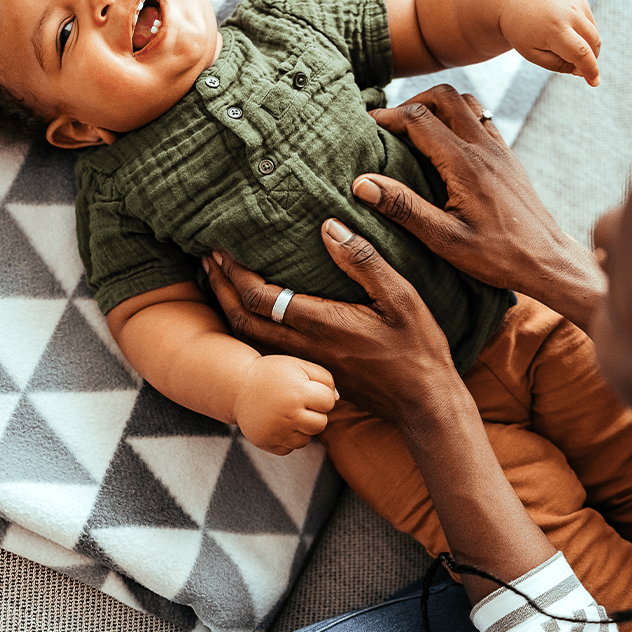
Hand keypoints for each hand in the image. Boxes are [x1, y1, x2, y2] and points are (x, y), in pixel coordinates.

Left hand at [203, 223, 467, 430]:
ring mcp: (307, 364)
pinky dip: (248, 328)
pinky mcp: (313, 373)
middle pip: (243, 320)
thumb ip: (362, 261)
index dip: (235, 272)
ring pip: (250, 339)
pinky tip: (252, 314)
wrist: (424, 403)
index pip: (259, 297)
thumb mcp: (400, 297)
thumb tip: (328, 227)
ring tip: (219, 282)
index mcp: (321, 324)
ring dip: (228, 309)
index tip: (223, 247)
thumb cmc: (417, 348)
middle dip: (221, 288)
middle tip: (208, 259)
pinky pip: (266, 350)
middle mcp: (305, 347)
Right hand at [233, 355, 336, 454]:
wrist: (238, 386)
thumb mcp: (299, 365)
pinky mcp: (266, 443)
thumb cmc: (273, 373)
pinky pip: (289, 449)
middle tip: (300, 403)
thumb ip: (324, 378)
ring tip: (288, 413)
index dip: (321, 395)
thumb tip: (336, 399)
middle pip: (321, 424)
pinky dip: (287, 439)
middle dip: (315, 414)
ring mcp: (276, 431)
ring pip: (306, 440)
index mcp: (298, 392)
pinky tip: (278, 424)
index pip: (328, 402)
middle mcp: (288, 414)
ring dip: (302, 428)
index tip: (308, 390)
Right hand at [363, 85, 604, 330]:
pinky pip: (484, 120)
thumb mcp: (444, 239)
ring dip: (439, 106)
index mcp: (464, 164)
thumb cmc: (498, 256)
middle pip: (444, 96)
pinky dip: (460, 119)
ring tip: (417, 130)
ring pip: (467, 103)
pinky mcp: (509, 159)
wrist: (547, 262)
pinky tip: (448, 145)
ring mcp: (500, 150)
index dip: (387, 116)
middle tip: (391, 125)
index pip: (418, 118)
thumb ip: (404, 208)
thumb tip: (363, 183)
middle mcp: (484, 148)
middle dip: (412, 102)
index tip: (366, 126)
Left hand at [499, 0, 599, 85]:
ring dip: (587, 46)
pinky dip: (584, 33)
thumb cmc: (522, 31)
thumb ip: (557, 65)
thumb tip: (582, 72)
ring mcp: (576, 2)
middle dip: (591, 59)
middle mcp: (568, 13)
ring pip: (593, 33)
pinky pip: (589, 22)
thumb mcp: (532, 54)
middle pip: (593, 43)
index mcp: (554, 29)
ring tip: (564, 46)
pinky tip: (565, 32)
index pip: (581, 53)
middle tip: (577, 67)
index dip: (590, 69)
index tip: (595, 82)